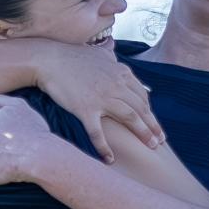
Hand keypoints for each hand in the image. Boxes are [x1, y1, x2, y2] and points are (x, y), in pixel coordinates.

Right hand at [31, 41, 162, 157]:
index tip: (155, 125)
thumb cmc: (72, 56)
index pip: (142, 96)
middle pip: (141, 108)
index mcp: (121, 74)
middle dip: (153, 126)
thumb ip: (109, 53)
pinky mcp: (85, 109)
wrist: (49, 59)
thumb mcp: (97, 52)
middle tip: (160, 141)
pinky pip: (98, 132)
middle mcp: (116, 86)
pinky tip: (109, 159)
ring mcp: (102, 98)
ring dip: (142, 134)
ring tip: (151, 148)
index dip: (150, 112)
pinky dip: (104, 147)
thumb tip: (114, 48)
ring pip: (130, 118)